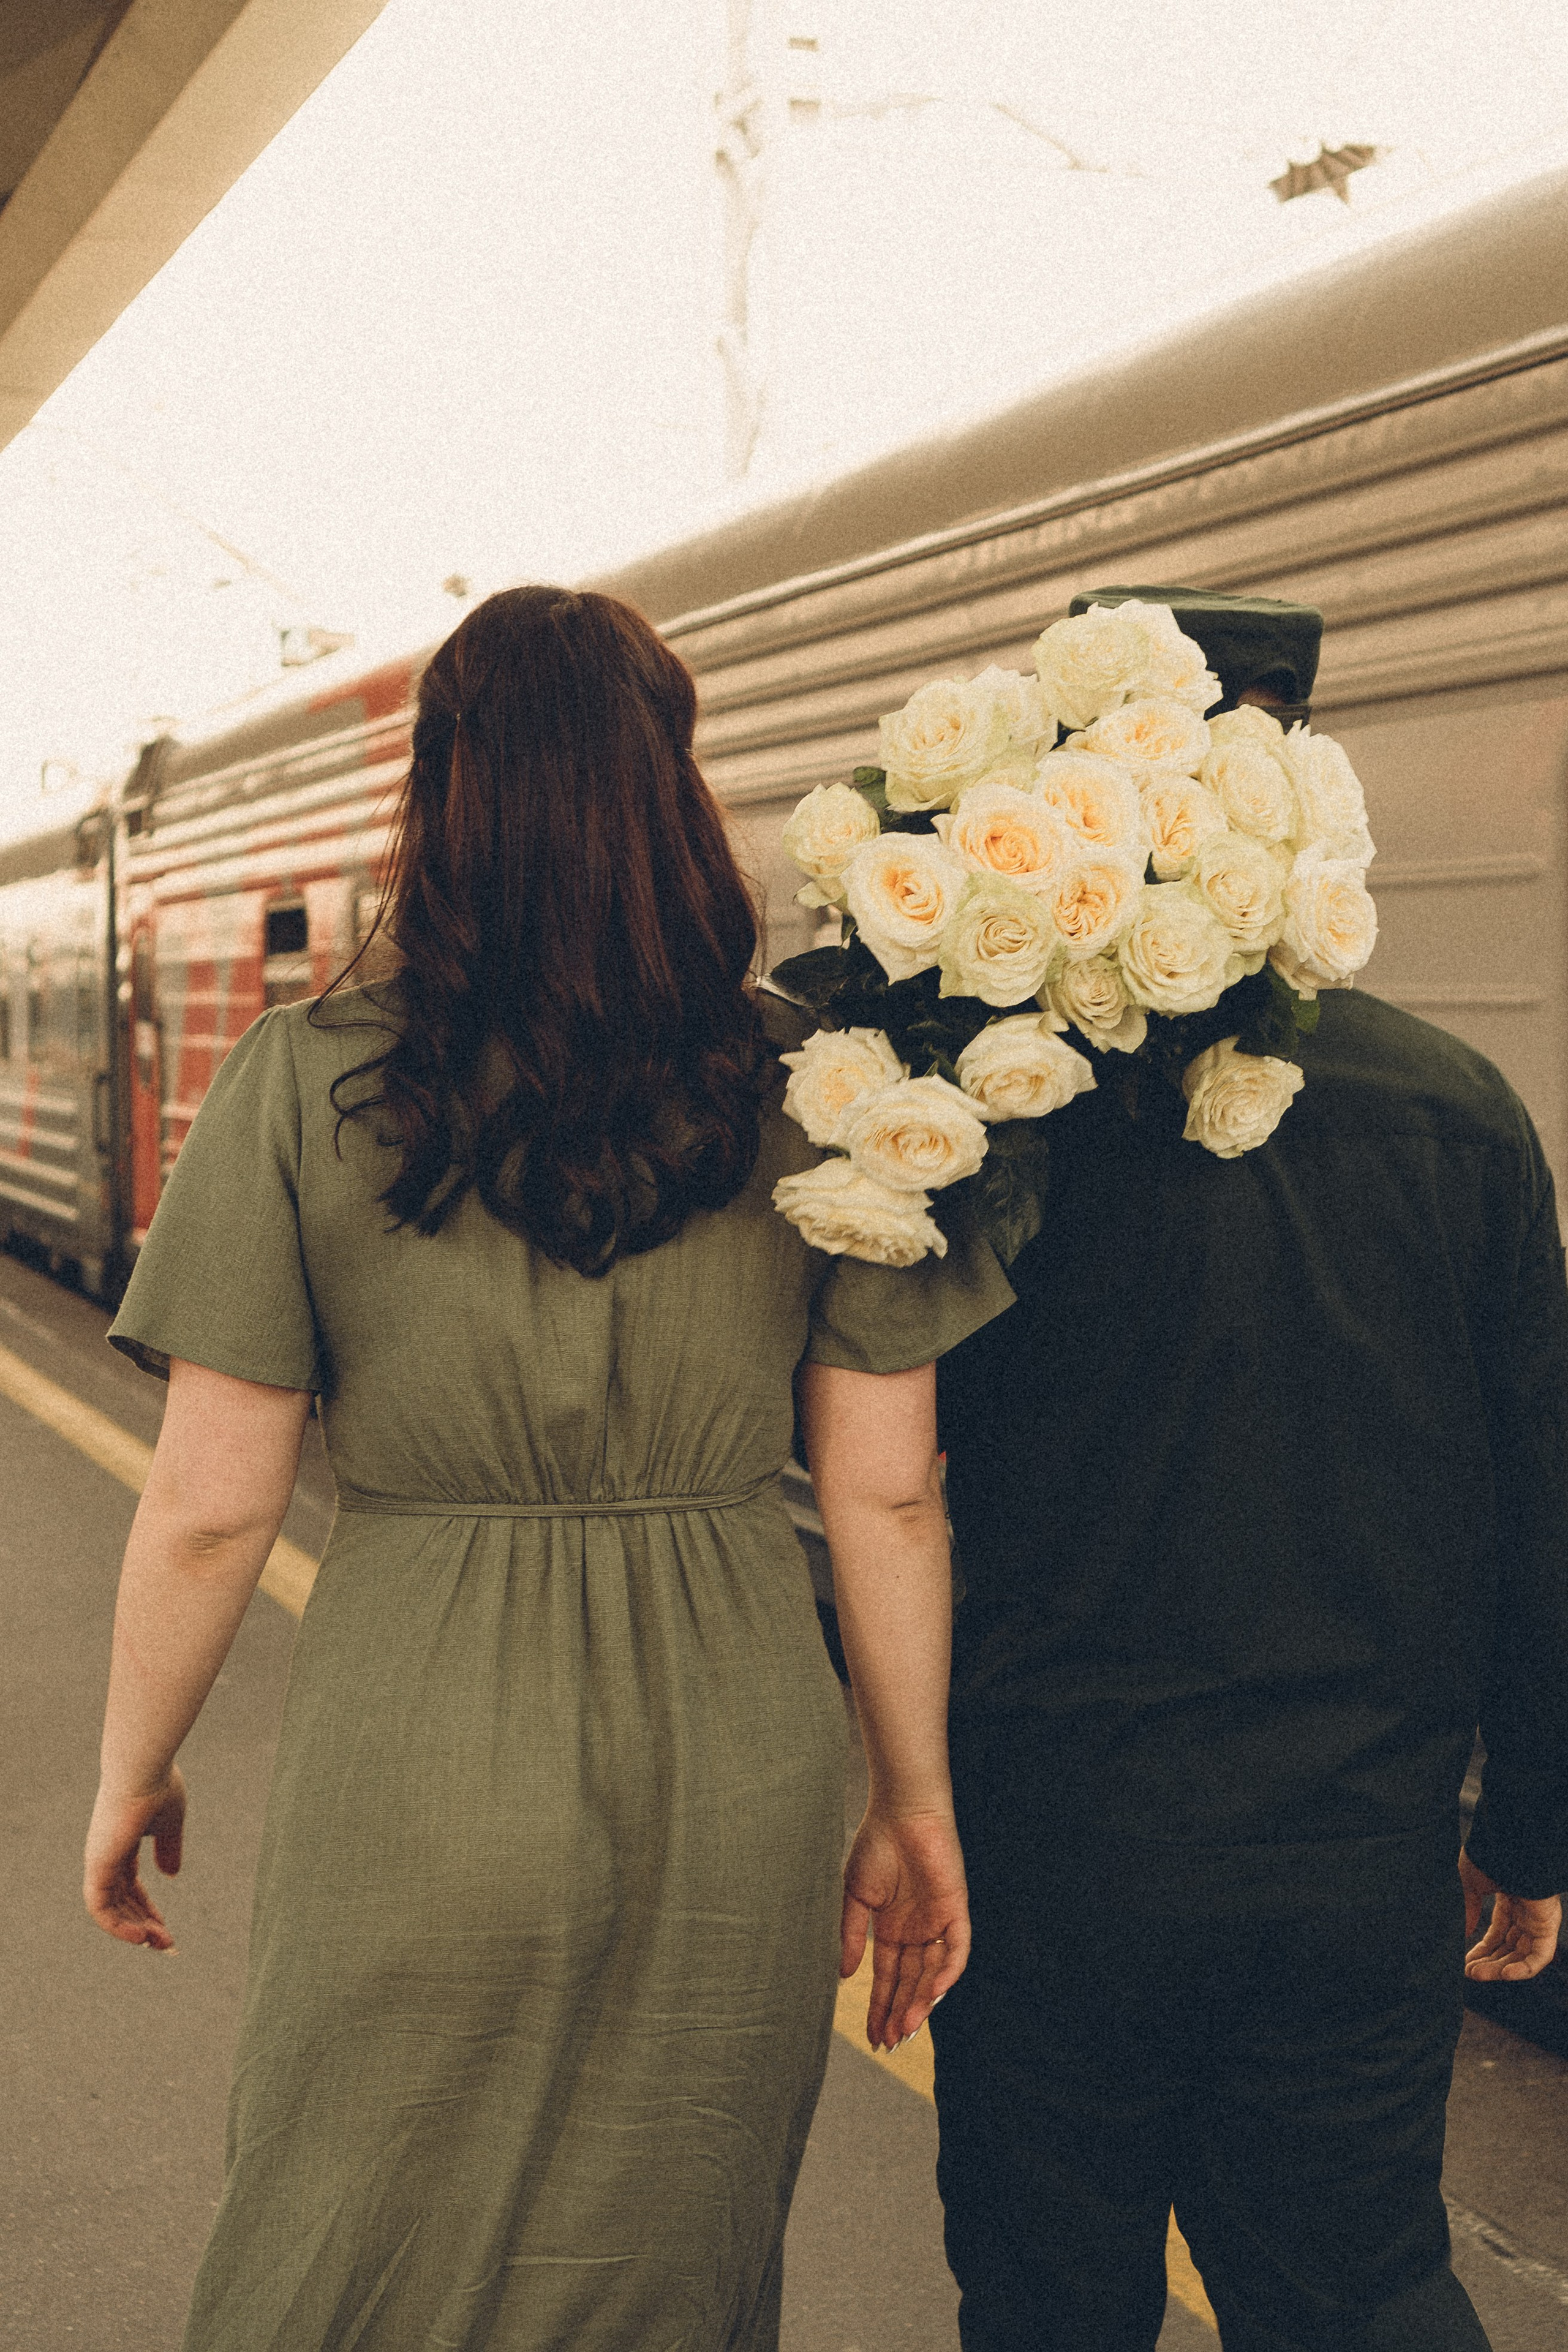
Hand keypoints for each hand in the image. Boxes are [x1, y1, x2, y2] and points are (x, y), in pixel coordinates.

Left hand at [84, 1769, 185, 1949]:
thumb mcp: (170, 1823)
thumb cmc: (158, 1787)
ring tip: (158, 1944)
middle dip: (143, 1926)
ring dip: (133, 1930)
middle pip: (122, 1902)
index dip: (148, 1909)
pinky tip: (140, 1937)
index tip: (166, 1930)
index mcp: (121, 1844)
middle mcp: (106, 1856)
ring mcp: (99, 1861)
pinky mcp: (98, 1865)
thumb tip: (171, 1874)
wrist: (144, 1769)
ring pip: (110, 1910)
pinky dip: (117, 1926)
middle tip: (167, 1946)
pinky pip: (100, 1908)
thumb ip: (169, 1849)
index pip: (131, 1886)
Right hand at [841, 1806, 969, 2050]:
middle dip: (899, 2013)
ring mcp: (937, 1921)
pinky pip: (956, 1948)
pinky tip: (930, 1994)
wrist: (900, 1810)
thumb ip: (850, 1935)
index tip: (872, 2037)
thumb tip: (844, 1976)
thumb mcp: (854, 1896)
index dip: (880, 2006)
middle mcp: (916, 1930)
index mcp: (892, 1927)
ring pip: (932, 1972)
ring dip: (920, 2001)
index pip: (888, 1977)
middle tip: (889, 2044)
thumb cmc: (875, 1845)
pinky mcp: (955, 1909)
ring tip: (904, 2028)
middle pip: (910, 1982)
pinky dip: (946, 1972)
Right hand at [1460, 1850, 1561, 1981]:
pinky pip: (1539, 1956)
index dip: (1481, 1950)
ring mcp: (1538, 1920)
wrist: (1509, 1844)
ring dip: (1500, 1969)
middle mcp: (1526, 1913)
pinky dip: (1524, 1968)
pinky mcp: (1548, 1926)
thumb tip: (1464, 1932)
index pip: (1497, 1934)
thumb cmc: (1489, 1857)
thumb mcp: (1470, 1884)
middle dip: (1488, 1962)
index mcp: (1509, 1900)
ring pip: (1522, 1955)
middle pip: (1508, 1948)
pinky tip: (1504, 1974)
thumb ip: (1468, 1909)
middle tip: (1470, 1972)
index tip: (1465, 1962)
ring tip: (1477, 1974)